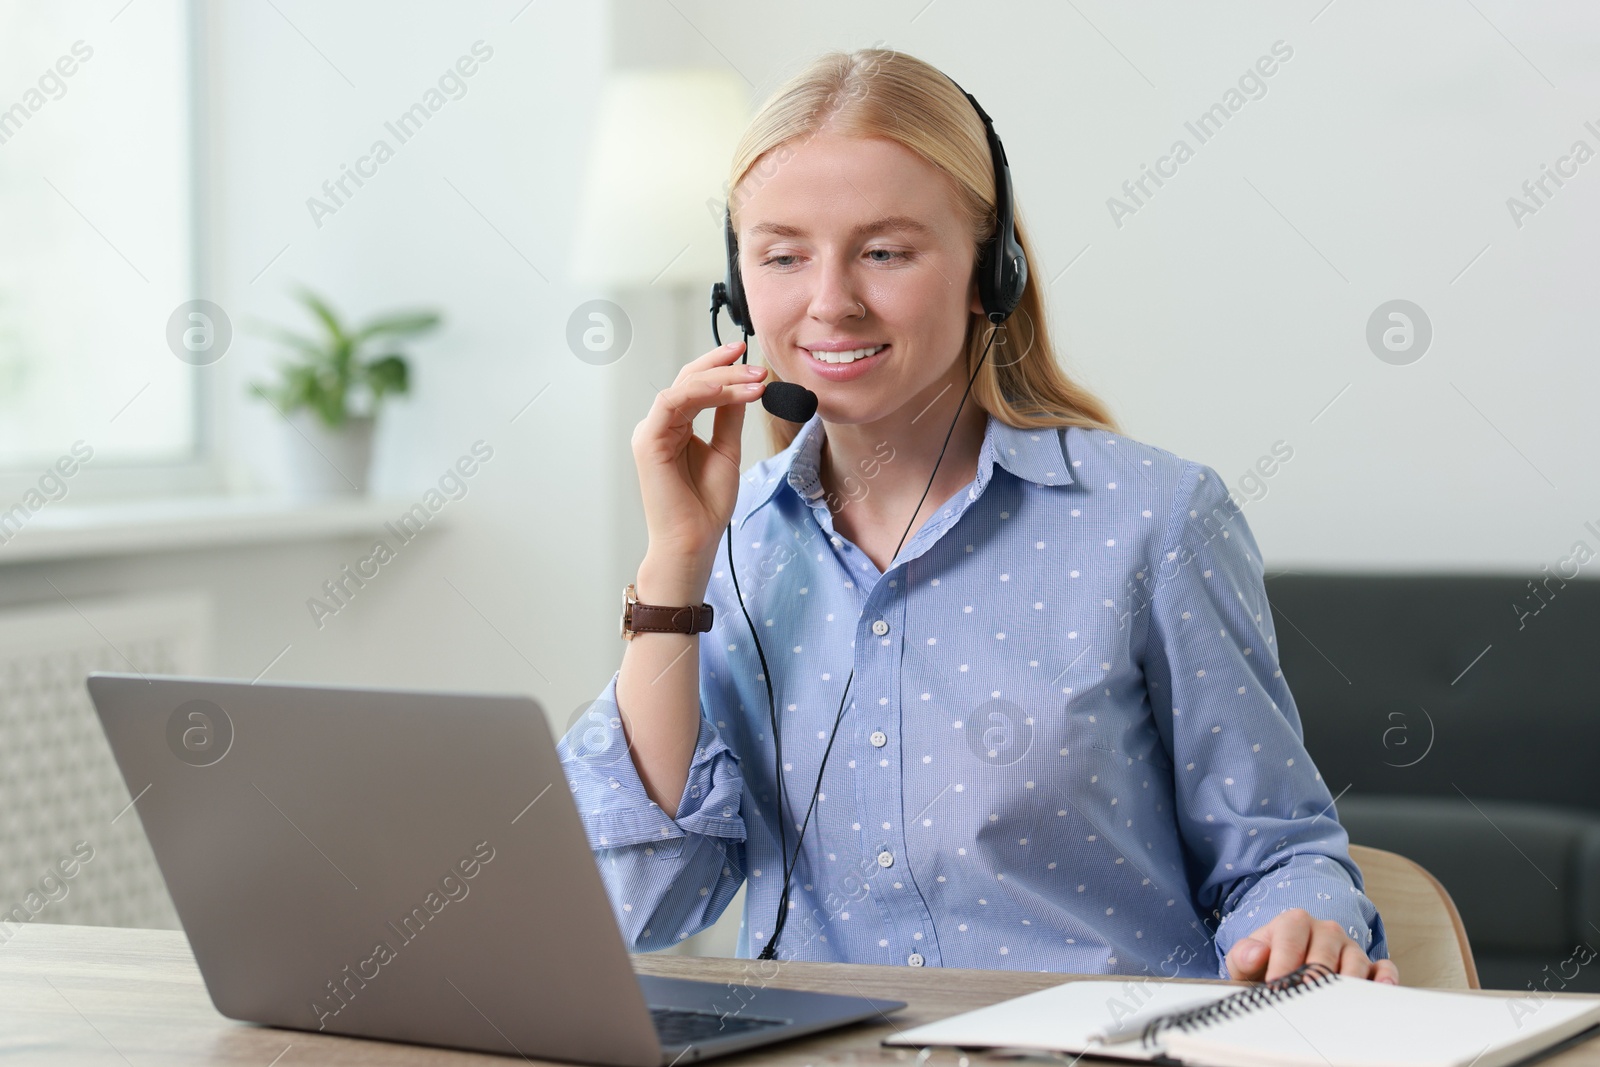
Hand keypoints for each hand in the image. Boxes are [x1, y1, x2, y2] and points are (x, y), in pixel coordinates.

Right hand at [630, 340, 767, 564]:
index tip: (752, 360)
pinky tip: (727, 390)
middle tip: (756, 365)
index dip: (722, 368)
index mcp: (677, 426)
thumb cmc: (705, 505)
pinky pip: (671, 403)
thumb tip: (742, 387)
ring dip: (721, 379)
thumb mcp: (727, 451)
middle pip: (689, 379)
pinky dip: (700, 392)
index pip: (697, 385)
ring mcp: (652, 431)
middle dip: (724, 366)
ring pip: (684, 386)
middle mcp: (661, 425)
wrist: (694, 540)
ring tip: (753, 381)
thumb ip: (729, 418)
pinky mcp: (648, 440)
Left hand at [1224, 907, 1399, 984]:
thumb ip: (1243, 955)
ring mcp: (1349, 948)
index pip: (1291, 938)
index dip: (1283, 963)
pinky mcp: (1369, 966)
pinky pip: (1383, 969)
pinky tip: (1379, 990)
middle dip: (1315, 977)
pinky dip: (1384, 979)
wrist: (1279, 972)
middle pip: (1325, 951)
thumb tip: (1257, 953)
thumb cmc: (1263, 966)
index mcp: (1294, 922)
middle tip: (1306, 998)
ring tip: (1337, 1004)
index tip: (1275, 986)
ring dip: (1346, 983)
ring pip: (1354, 961)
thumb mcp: (1244, 960)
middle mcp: (1325, 931)